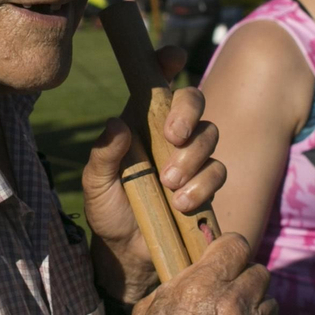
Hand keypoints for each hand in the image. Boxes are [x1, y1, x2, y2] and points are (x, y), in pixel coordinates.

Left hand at [84, 46, 225, 306]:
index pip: (157, 84)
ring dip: (193, 159)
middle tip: (174, 135)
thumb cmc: (108, 214)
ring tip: (170, 185)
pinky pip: (218, 172)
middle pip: (194, 102)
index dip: (167, 62)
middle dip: (189, 114)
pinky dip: (202, 186)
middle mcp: (169, 135)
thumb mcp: (96, 186)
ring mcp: (191, 159)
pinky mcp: (205, 185)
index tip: (172, 57)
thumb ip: (103, 156)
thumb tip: (117, 124)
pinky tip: (183, 204)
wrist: (128, 257)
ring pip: (210, 137)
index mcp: (140, 123)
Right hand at [93, 234, 279, 314]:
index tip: (227, 258)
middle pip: (260, 272)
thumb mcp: (151, 307)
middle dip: (247, 280)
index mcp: (203, 284)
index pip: (237, 244)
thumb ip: (180, 283)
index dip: (231, 249)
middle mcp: (233, 302)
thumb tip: (196, 273)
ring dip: (257, 309)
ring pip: (271, 303)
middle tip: (234, 293)